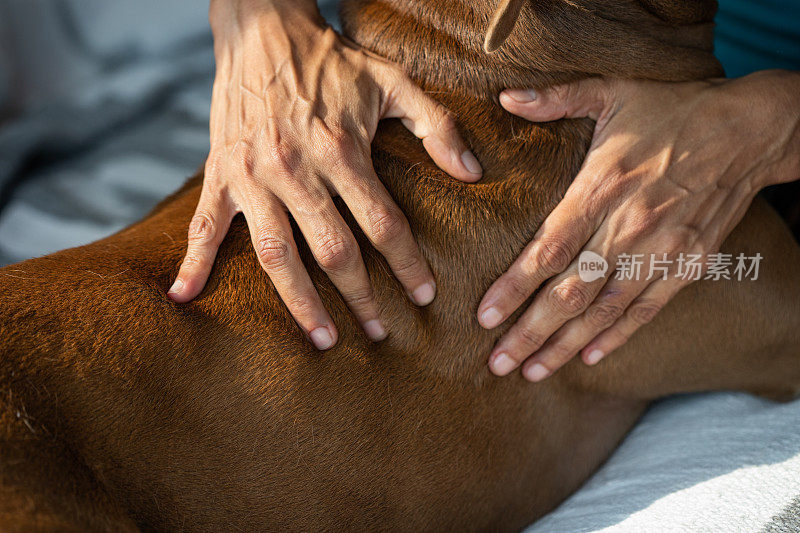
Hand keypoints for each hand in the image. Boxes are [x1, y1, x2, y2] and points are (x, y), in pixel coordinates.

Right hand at [168, 0, 481, 348]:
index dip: (407, 264)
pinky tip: (185, 297)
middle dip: (361, 297)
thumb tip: (473, 173)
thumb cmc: (332, 59)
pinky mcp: (220, 173)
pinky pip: (203, 225)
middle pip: (333, 251)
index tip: (425, 295)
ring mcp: (252, 176)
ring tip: (322, 339)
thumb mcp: (393, 80)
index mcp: (341, 151)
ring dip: (299, 302)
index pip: (383, 224)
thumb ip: (437, 125)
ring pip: (275, 254)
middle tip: (380, 333)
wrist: (262, 28)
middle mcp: (295, 170)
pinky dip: (192, 262)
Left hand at [480, 70, 799, 380]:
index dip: (513, 288)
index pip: (547, 250)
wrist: (750, 130)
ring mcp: (662, 251)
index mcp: (601, 189)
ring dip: (565, 345)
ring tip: (532, 372)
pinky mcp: (689, 265)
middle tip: (496, 363)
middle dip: (529, 332)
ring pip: (604, 311)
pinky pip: (647, 310)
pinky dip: (617, 337)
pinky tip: (588, 358)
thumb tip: (505, 96)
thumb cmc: (672, 110)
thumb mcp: (612, 93)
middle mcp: (629, 227)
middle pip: (569, 293)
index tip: (484, 317)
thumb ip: (555, 99)